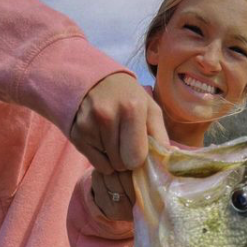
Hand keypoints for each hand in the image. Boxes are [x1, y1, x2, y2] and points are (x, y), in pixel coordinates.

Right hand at [70, 73, 168, 220]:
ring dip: (114, 158)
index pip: (136, 157)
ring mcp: (88, 125)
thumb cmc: (128, 98)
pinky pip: (96, 164)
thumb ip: (161, 136)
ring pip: (109, 166)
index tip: (139, 148)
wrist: (94, 80)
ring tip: (114, 138)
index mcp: (131, 108)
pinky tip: (102, 140)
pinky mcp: (76, 134)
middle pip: (122, 164)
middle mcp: (107, 116)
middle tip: (126, 142)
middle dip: (127, 159)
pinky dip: (101, 158)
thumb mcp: (150, 109)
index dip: (140, 158)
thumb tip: (170, 163)